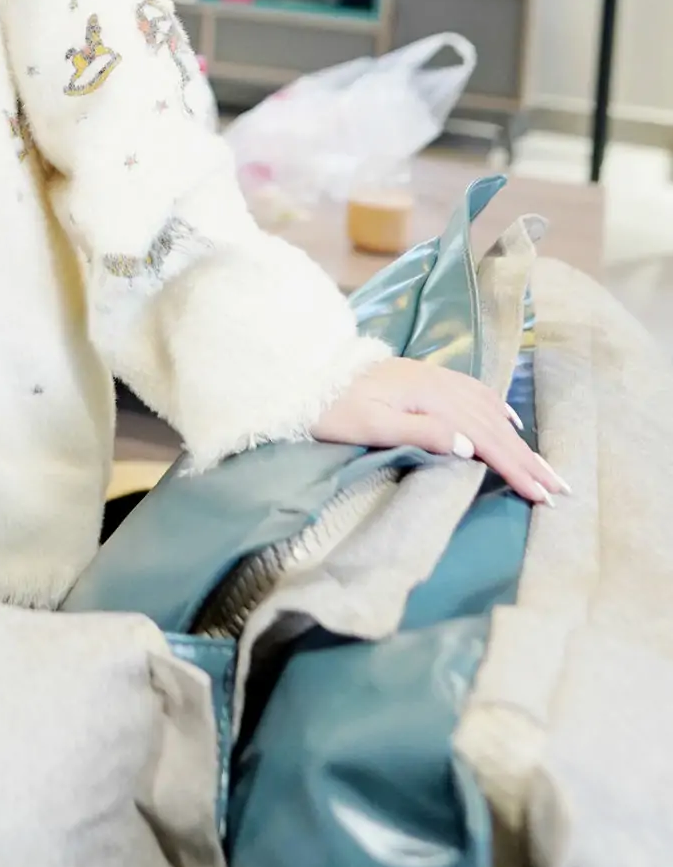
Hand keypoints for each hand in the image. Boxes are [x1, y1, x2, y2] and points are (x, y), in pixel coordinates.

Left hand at [308, 354, 569, 507]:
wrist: (307, 372)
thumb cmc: (333, 407)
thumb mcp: (370, 425)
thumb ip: (420, 434)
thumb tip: (471, 447)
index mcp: (430, 400)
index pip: (484, 438)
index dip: (514, 467)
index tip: (541, 495)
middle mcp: (440, 386)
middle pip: (494, 426)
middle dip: (528, 458)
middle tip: (560, 488)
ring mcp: (434, 379)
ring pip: (489, 411)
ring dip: (519, 440)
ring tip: (544, 465)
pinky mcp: (425, 378)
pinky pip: (475, 392)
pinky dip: (498, 409)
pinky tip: (509, 422)